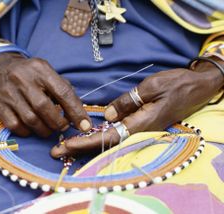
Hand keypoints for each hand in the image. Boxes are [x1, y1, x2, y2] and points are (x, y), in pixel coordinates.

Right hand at [0, 53, 91, 136]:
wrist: (1, 69)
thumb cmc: (32, 74)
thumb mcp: (49, 73)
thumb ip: (64, 90)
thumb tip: (79, 115)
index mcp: (41, 70)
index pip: (62, 92)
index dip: (76, 111)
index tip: (85, 125)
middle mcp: (23, 80)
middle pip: (44, 108)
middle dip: (58, 123)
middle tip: (63, 126)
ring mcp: (9, 94)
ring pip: (31, 120)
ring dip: (45, 130)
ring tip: (50, 128)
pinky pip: (16, 126)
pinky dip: (28, 132)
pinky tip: (33, 128)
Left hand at [51, 60, 223, 157]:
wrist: (196, 87)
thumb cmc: (176, 85)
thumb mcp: (152, 87)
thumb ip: (128, 102)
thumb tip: (107, 115)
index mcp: (141, 124)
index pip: (108, 137)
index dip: (85, 142)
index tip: (65, 144)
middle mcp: (138, 131)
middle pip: (104, 144)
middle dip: (80, 148)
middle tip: (56, 152)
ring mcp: (139, 129)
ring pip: (108, 141)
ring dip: (86, 144)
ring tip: (65, 147)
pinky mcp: (139, 124)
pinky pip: (115, 134)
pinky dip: (98, 137)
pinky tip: (86, 136)